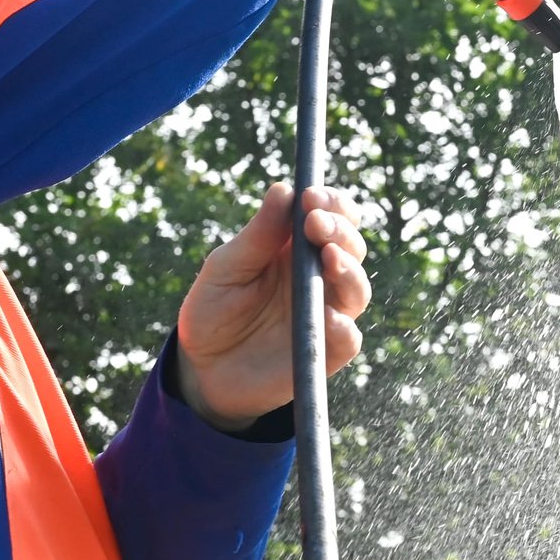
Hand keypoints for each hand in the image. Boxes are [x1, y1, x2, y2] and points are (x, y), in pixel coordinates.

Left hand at [175, 183, 369, 431]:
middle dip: (339, 230)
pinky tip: (328, 317)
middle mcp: (318, 278)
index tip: (311, 197)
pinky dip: (343, 327)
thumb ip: (257, 235)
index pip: (330, 216)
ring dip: (348, 270)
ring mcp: (326, 314)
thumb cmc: (213, 311)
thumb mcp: (225, 268)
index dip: (329, 202)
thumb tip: (283, 189)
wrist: (202, 370)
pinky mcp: (325, 352)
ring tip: (328, 258)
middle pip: (350, 247)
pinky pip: (347, 339)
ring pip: (356, 289)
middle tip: (316, 224)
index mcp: (296, 249)